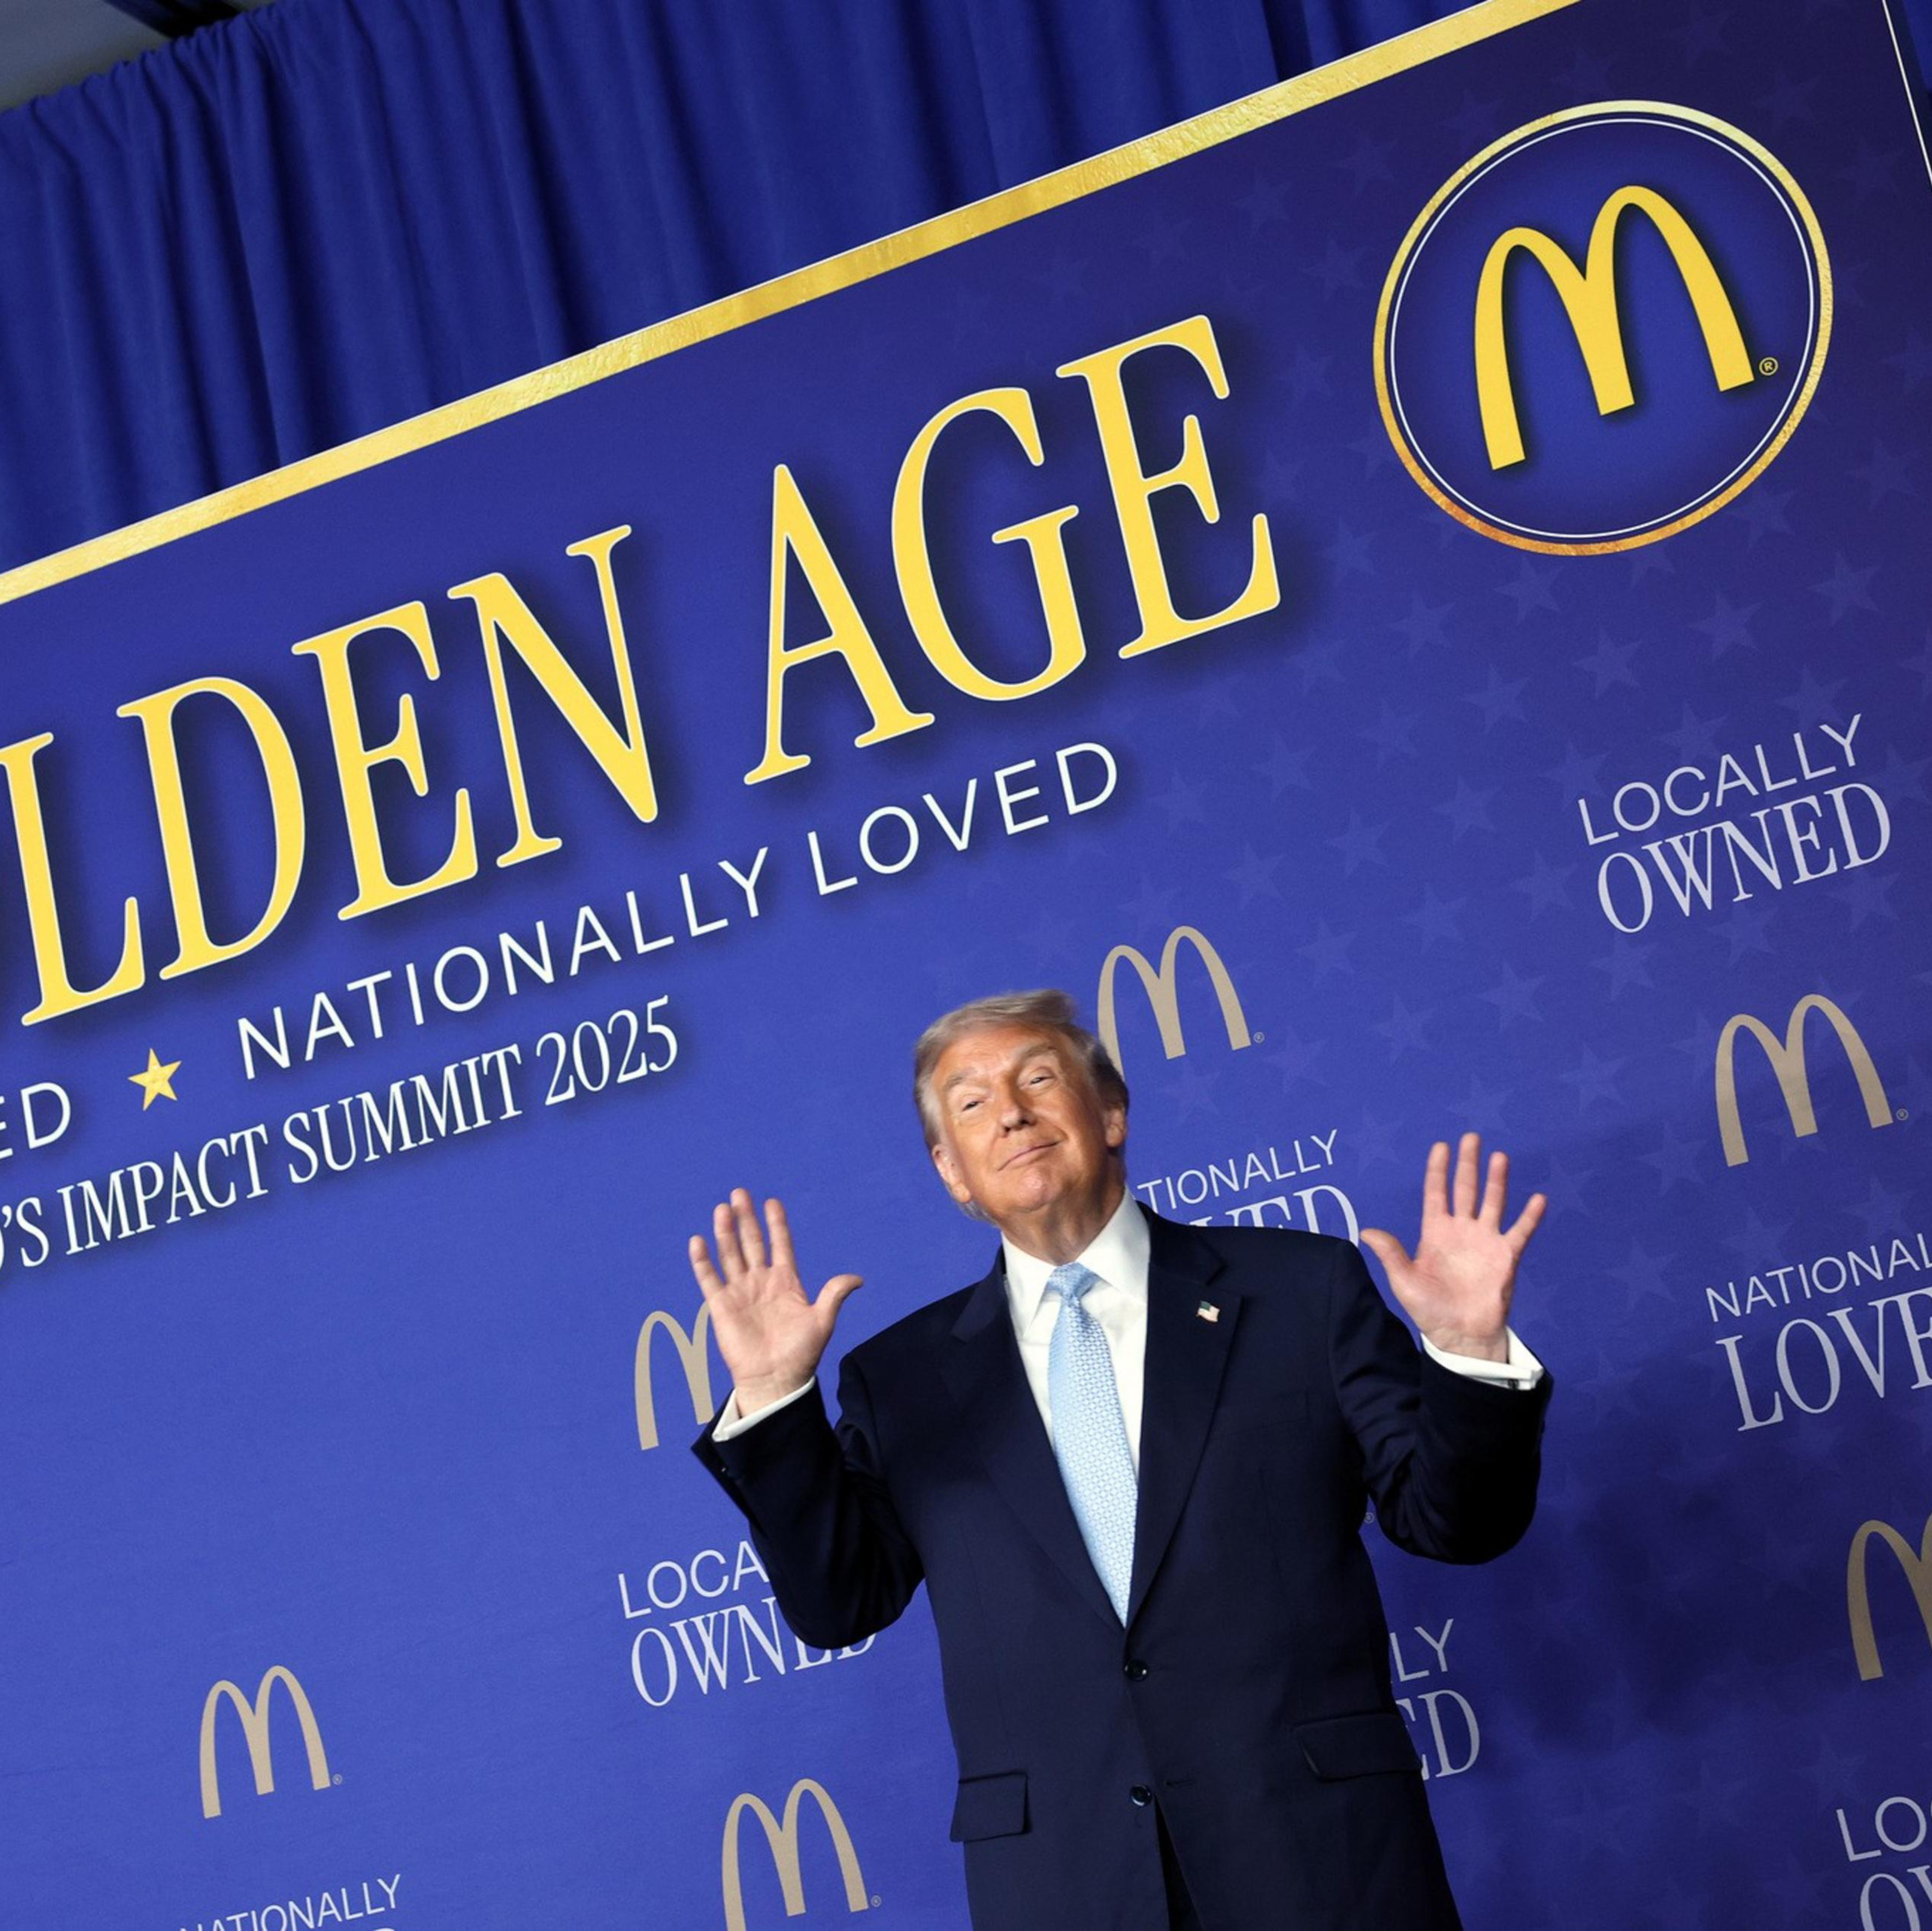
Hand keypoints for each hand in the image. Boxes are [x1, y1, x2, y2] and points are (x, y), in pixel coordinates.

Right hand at [687, 1188, 863, 1417]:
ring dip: (725, 1232)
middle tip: (740, 1193)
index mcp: (786, 1282)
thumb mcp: (822, 1320)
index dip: (776, 1224)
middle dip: (746, 1218)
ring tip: (723, 1208)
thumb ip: (834, 1294)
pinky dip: (702, 1260)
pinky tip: (698, 1241)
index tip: (772, 1202)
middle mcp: (761, 1282)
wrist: (776, 1380)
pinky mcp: (721, 1307)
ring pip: (730, 1254)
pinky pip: (709, 1279)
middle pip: (752, 1243)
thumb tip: (858, 1278)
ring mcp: (740, 1292)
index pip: (780, 1244)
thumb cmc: (801, 1354)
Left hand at [1359, 1133, 1545, 1362]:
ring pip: (1492, 1203)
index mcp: (1435, 1233)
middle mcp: (1461, 1231)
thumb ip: (1390, 1253)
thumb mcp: (1404, 1281)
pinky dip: (1530, 1216)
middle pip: (1465, 1189)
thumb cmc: (1430, 1309)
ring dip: (1496, 1180)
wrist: (1460, 1336)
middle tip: (1471, 1137)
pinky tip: (1537, 1198)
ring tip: (1499, 1156)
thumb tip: (1365, 1231)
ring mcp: (1485, 1242)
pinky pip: (1520, 1232)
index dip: (1438, 1170)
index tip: (1440, 1146)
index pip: (1436, 1193)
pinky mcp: (1506, 1257)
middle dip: (1468, 1164)